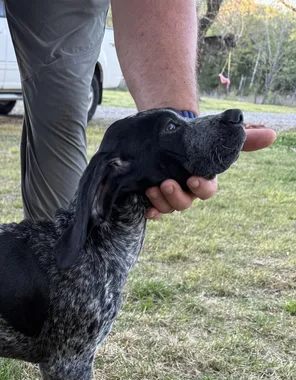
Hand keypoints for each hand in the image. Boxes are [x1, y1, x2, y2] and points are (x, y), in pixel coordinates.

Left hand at [145, 124, 276, 219]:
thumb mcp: (217, 135)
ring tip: (151, 187)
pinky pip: (152, 210)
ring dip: (160, 200)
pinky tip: (144, 206)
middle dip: (176, 196)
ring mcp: (168, 195)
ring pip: (167, 207)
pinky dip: (149, 211)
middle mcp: (186, 192)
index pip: (207, 191)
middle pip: (184, 203)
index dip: (201, 188)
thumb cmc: (196, 137)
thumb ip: (244, 138)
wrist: (168, 133)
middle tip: (166, 183)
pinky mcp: (152, 195)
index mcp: (203, 181)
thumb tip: (271, 134)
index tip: (193, 179)